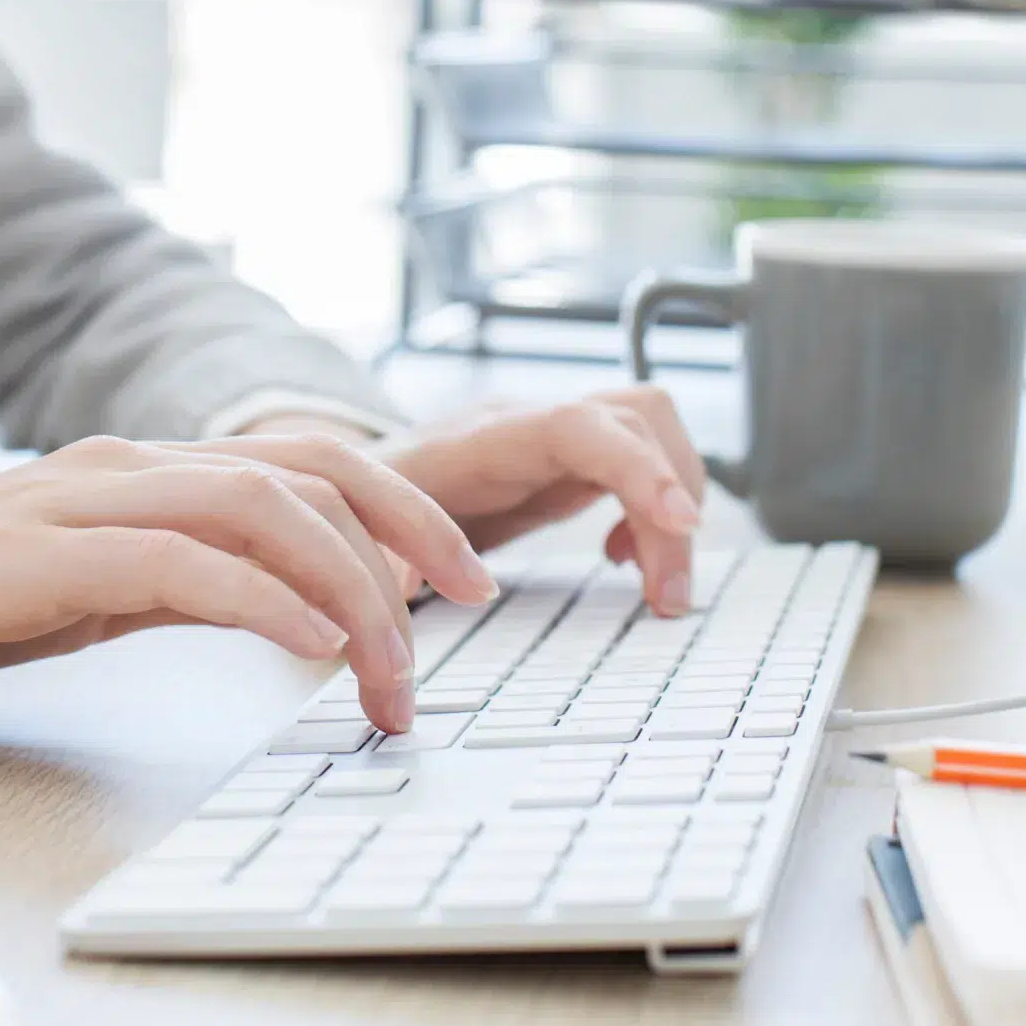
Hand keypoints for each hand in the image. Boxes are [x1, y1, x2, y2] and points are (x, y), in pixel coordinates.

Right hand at [0, 433, 496, 732]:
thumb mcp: (90, 586)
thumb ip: (182, 579)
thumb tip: (283, 610)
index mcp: (147, 469)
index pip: (306, 463)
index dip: (402, 508)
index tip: (464, 581)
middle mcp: (129, 466)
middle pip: (308, 468)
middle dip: (411, 530)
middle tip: (476, 604)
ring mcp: (82, 502)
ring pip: (261, 509)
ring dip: (349, 587)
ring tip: (395, 664)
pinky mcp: (36, 559)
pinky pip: (178, 566)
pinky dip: (259, 600)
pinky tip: (308, 645)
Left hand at [376, 386, 706, 616]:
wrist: (343, 478)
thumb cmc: (351, 510)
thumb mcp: (359, 542)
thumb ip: (381, 569)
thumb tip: (395, 606)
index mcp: (480, 439)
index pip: (580, 425)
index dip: (637, 467)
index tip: (682, 522)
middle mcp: (528, 422)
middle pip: (639, 419)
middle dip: (672, 503)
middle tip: (668, 597)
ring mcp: (555, 435)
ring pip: (654, 434)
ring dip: (674, 510)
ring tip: (657, 588)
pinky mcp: (569, 459)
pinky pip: (641, 462)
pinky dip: (655, 512)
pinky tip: (625, 559)